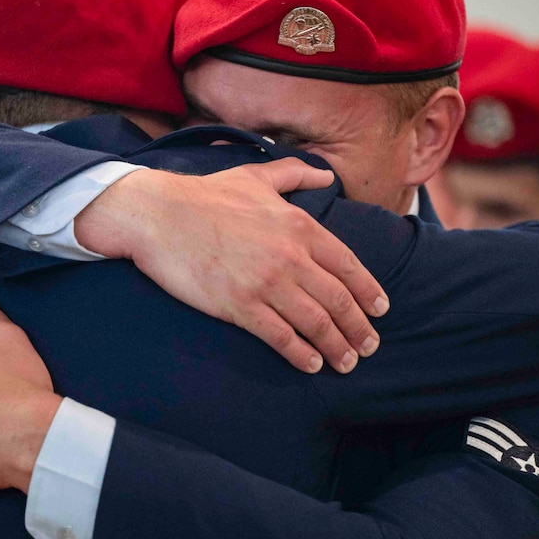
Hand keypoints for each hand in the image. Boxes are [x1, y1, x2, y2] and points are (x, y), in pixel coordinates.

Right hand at [74, 158, 388, 374]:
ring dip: (336, 347)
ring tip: (345, 362)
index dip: (368, 292)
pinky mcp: (239, 305)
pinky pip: (281, 337)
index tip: (380, 310)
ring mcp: (265, 282)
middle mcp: (289, 255)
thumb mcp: (256, 176)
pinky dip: (301, 354)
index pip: (348, 266)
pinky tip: (311, 364)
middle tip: (369, 346)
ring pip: (315, 323)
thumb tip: (326, 176)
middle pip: (338, 300)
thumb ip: (296, 175)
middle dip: (359, 328)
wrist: (158, 215)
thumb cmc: (205, 195)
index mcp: (298, 225)